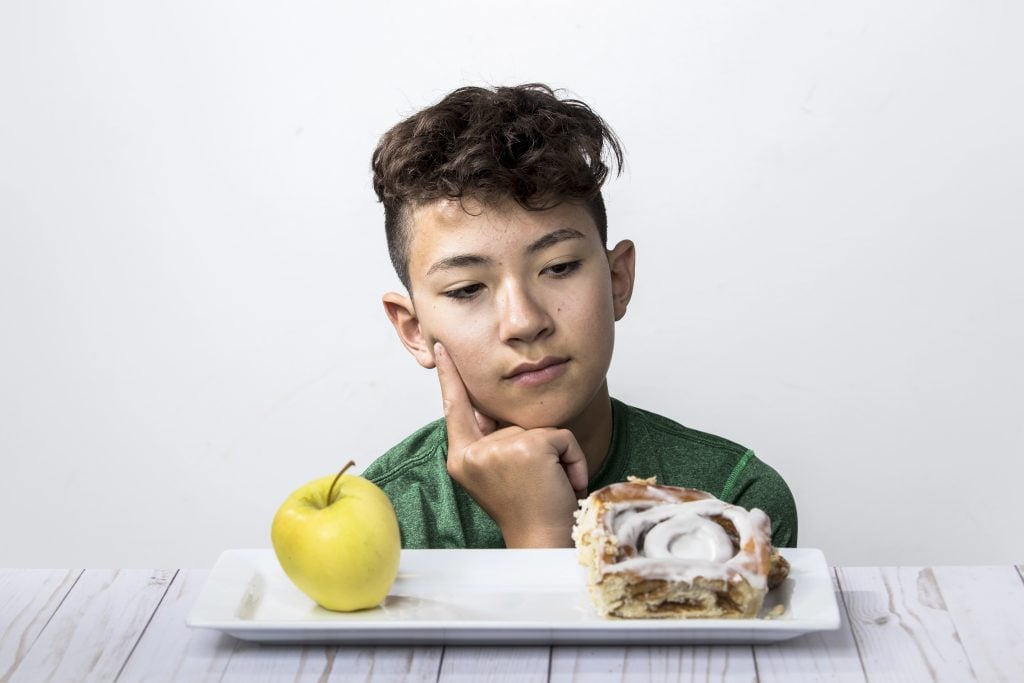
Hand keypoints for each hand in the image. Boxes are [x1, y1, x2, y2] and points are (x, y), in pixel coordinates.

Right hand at [434, 342, 587, 546]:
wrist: (543, 541)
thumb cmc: (528, 511)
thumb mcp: (497, 473)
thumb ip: (491, 442)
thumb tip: (488, 411)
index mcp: (462, 458)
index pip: (455, 408)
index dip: (448, 375)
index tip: (441, 347)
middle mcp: (473, 453)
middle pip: (511, 421)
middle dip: (536, 448)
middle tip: (538, 486)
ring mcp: (498, 448)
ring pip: (540, 428)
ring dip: (556, 456)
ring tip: (550, 487)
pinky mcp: (528, 446)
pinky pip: (562, 436)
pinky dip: (572, 460)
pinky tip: (564, 485)